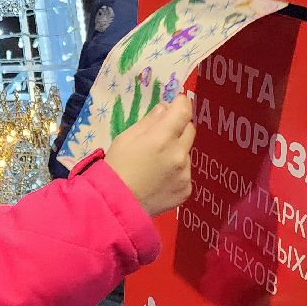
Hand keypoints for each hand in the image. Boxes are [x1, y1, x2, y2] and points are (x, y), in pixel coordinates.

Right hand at [104, 95, 196, 214]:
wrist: (116, 205)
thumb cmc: (116, 167)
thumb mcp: (126, 138)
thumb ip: (149, 122)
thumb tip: (165, 108)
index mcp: (162, 138)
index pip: (183, 112)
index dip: (182, 103)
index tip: (179, 100)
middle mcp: (179, 155)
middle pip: (190, 130)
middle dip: (179, 127)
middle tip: (164, 132)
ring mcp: (185, 174)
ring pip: (186, 153)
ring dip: (177, 152)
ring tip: (156, 163)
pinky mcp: (186, 190)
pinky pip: (185, 173)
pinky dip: (176, 172)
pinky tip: (160, 179)